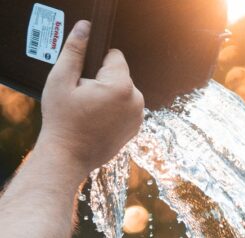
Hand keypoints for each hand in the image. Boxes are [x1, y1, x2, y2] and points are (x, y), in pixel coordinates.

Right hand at [39, 20, 143, 181]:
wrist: (68, 156)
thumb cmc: (63, 121)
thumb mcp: (61, 79)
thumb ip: (75, 50)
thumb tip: (85, 28)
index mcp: (121, 86)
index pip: (114, 55)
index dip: (96, 64)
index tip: (85, 81)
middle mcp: (136, 101)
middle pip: (120, 74)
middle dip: (102, 80)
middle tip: (84, 99)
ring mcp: (138, 117)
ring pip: (122, 90)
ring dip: (108, 95)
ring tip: (90, 111)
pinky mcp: (135, 128)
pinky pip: (125, 107)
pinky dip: (113, 109)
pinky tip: (98, 121)